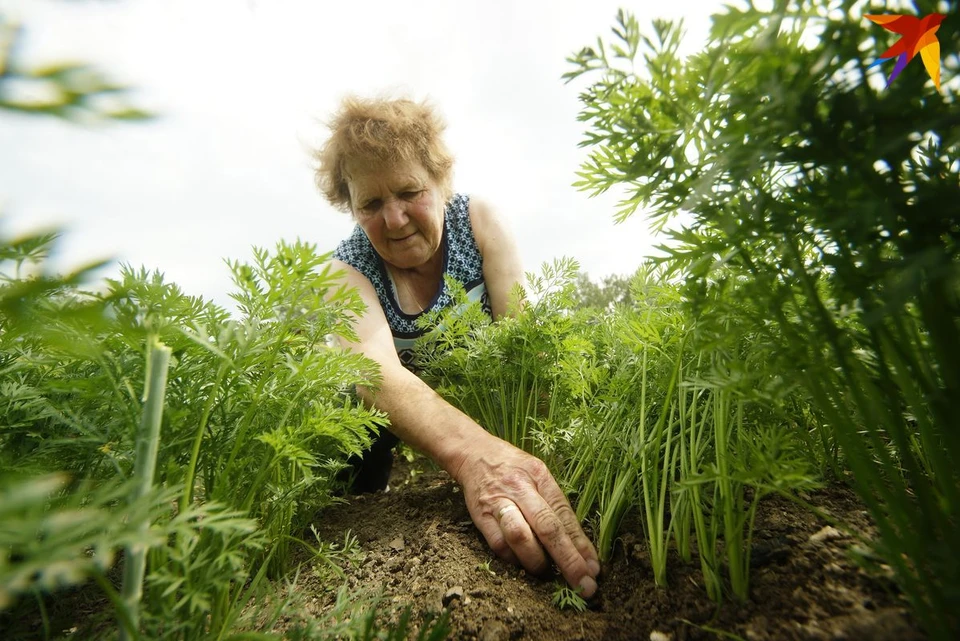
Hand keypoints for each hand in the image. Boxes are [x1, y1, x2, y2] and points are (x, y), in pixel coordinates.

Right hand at [451, 434, 600, 597]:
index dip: (580, 545)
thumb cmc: (513, 467)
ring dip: (537, 561)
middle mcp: (520, 488)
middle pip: (547, 528)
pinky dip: (513, 559)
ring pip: (520, 536)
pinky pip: (498, 544)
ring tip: (547, 573)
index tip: (593, 569)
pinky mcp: (480, 515)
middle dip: (568, 560)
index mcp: (540, 476)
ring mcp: (498, 502)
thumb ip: (554, 504)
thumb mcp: (539, 474)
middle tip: (583, 584)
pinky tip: (521, 563)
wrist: (473, 452)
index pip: (564, 515)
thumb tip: (577, 544)